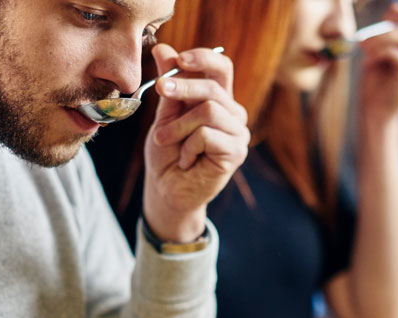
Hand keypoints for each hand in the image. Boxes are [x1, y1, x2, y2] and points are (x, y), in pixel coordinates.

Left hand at [142, 44, 249, 242]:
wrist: (166, 189)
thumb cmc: (167, 153)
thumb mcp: (165, 114)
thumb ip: (170, 84)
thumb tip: (163, 48)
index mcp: (219, 100)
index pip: (222, 68)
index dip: (204, 58)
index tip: (179, 59)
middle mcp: (234, 114)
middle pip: (212, 87)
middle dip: (182, 87)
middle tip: (159, 89)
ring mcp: (238, 134)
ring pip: (208, 111)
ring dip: (179, 126)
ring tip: (166, 141)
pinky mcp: (236, 153)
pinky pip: (207, 135)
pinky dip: (188, 146)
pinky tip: (186, 160)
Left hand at [359, 4, 397, 123]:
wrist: (376, 114)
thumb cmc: (375, 87)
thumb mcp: (380, 55)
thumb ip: (388, 38)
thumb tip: (389, 14)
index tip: (387, 13)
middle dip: (383, 31)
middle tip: (362, 41)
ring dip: (378, 40)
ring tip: (363, 50)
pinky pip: (394, 51)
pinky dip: (378, 54)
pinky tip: (368, 63)